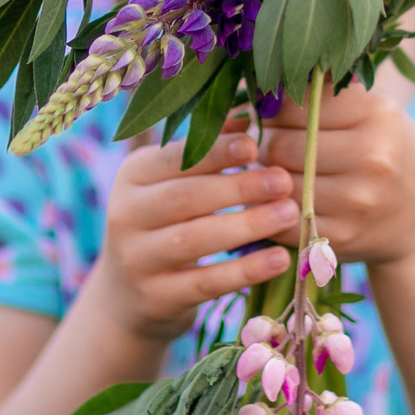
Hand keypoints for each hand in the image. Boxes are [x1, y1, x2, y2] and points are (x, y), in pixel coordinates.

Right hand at [83, 129, 296, 342]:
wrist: (127, 297)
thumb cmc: (164, 224)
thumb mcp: (173, 185)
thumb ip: (205, 152)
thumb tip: (247, 117)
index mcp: (132, 176)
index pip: (173, 159)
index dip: (215, 152)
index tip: (254, 145)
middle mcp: (125, 215)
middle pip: (185, 198)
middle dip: (238, 188)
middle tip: (283, 181)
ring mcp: (137, 260)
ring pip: (195, 240)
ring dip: (247, 225)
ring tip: (289, 213)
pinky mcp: (156, 298)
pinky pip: (205, 283)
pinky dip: (245, 271)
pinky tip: (279, 259)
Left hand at [259, 82, 414, 268]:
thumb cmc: (382, 148)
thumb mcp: (368, 108)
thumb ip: (321, 92)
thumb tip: (257, 90)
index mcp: (376, 113)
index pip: (294, 105)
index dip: (271, 110)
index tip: (268, 112)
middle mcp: (372, 156)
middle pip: (281, 146)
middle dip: (263, 143)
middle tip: (263, 141)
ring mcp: (359, 201)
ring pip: (279, 184)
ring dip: (264, 177)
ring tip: (271, 166)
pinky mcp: (343, 236)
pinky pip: (284, 221)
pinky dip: (273, 209)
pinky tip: (280, 197)